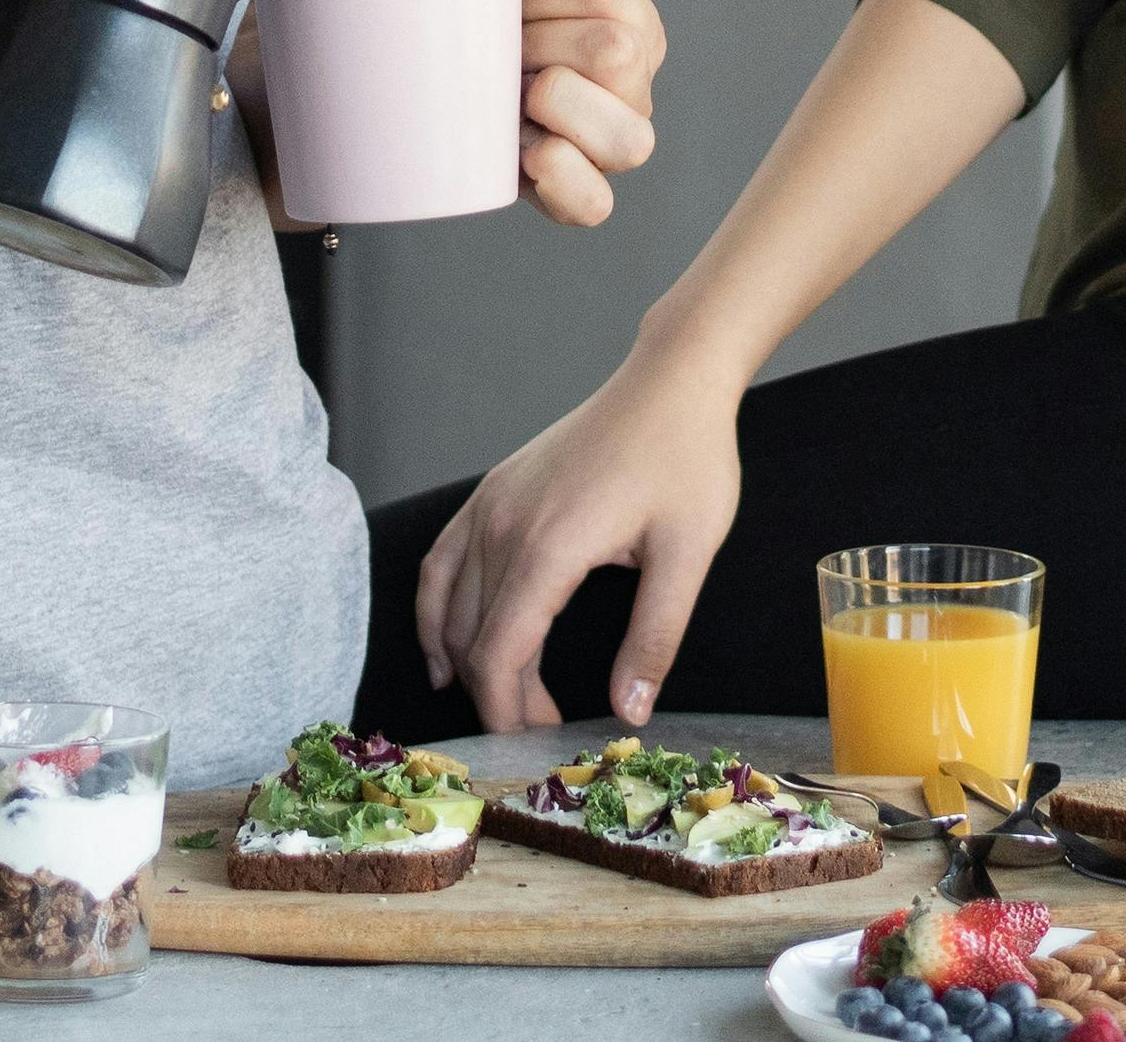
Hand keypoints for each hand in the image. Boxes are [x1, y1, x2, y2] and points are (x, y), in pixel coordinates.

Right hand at [417, 352, 741, 729]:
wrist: (671, 382)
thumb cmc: (687, 458)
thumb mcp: (689, 554)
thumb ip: (654, 638)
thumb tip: (630, 710)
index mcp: (548, 546)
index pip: (498, 653)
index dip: (507, 711)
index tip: (534, 742)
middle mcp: (503, 525)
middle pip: (471, 636)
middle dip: (495, 694)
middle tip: (539, 727)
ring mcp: (490, 503)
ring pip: (449, 604)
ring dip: (464, 659)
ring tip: (497, 701)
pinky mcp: (492, 490)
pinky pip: (442, 561)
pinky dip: (437, 610)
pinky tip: (447, 645)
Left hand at [486, 0, 665, 224]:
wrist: (422, 51)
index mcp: (629, 15)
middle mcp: (634, 81)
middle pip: (616, 56)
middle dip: (539, 43)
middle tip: (501, 44)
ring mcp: (611, 140)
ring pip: (629, 139)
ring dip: (560, 108)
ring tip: (515, 93)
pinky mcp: (576, 192)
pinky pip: (597, 205)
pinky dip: (566, 179)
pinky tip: (530, 153)